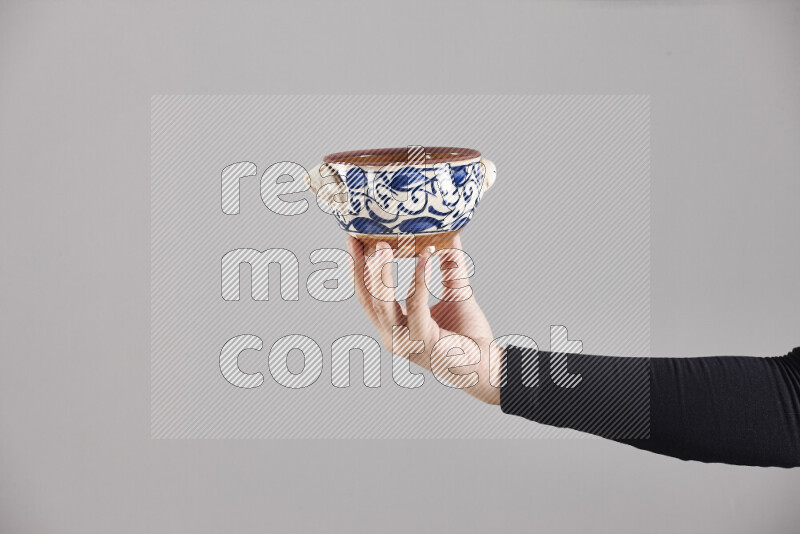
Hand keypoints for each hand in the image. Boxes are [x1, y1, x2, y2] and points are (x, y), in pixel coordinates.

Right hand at [346, 235, 501, 404]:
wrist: (488, 364)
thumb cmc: (470, 336)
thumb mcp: (456, 293)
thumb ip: (450, 268)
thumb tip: (449, 236)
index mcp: (395, 327)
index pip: (368, 297)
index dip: (358, 270)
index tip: (353, 241)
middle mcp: (393, 336)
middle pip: (367, 299)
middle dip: (360, 268)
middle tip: (357, 239)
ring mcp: (405, 342)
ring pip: (383, 303)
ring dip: (381, 272)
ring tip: (385, 245)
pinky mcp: (422, 340)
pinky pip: (416, 304)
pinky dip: (419, 278)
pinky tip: (426, 256)